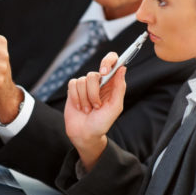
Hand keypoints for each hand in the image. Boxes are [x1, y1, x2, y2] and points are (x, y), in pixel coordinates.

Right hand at [64, 52, 126, 171]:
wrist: (85, 134)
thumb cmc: (102, 123)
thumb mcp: (115, 107)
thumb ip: (119, 88)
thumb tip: (122, 68)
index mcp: (112, 84)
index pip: (112, 61)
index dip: (108, 61)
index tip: (104, 72)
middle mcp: (99, 82)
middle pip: (94, 74)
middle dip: (94, 93)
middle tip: (96, 106)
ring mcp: (85, 85)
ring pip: (82, 80)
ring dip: (85, 99)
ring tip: (88, 109)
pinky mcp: (73, 89)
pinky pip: (73, 84)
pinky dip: (76, 98)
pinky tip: (79, 107)